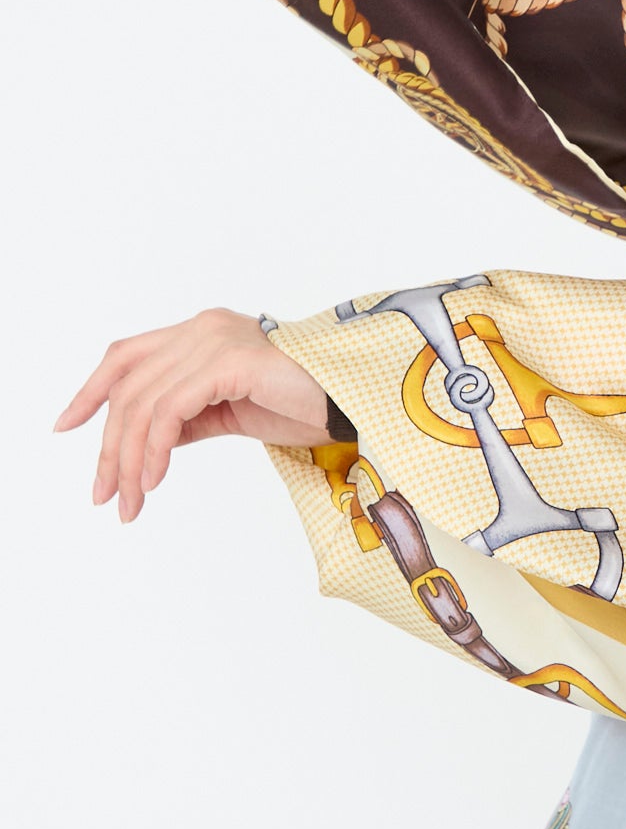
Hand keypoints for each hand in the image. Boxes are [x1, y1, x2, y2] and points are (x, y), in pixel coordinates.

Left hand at [56, 308, 336, 523]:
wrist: (356, 405)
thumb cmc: (307, 406)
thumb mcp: (231, 413)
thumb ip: (188, 417)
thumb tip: (147, 442)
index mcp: (202, 332)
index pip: (127, 354)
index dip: (91, 389)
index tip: (67, 426)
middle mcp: (203, 327)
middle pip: (129, 385)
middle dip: (110, 446)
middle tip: (105, 495)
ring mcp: (216, 340)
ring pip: (144, 401)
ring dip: (129, 459)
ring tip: (131, 501)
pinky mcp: (230, 362)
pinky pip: (171, 410)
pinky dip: (154, 449)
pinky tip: (155, 479)